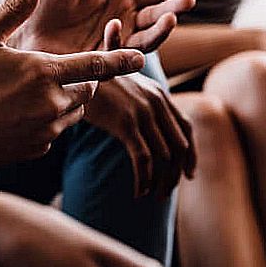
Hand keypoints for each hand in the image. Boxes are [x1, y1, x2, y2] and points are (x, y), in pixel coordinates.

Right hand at [0, 0, 145, 180]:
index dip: (119, 60)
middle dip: (81, 80)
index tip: (140, 57)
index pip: (96, 65)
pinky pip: (54, 134)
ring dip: (64, 101)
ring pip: (73, 113)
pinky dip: (47, 122)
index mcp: (43, 73)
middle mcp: (50, 105)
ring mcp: (43, 132)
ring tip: (32, 90)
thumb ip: (15, 7)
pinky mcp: (34, 151)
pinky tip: (17, 113)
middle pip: (87, 91)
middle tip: (54, 70)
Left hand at [9, 0, 210, 54]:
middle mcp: (125, 23)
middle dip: (177, 8)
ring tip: (170, 17)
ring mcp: (115, 44)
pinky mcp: (100, 62)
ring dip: (162, 29)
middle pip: (161, 16)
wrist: (19, 27)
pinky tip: (115, 25)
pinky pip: (118, 54)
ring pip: (148, 39)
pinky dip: (119, 40)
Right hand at [84, 73, 196, 197]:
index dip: (191, 154)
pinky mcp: (125, 124)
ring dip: (161, 182)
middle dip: (176, 173)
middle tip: (166, 192)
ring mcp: (142, 113)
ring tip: (153, 196)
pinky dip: (144, 180)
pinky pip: (143, 159)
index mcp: (159, 94)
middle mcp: (156, 103)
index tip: (188, 174)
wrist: (74, 70)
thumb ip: (141, 101)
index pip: (186, 128)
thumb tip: (149, 125)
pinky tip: (139, 192)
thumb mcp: (126, 86)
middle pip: (179, 146)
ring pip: (164, 156)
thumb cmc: (94, 81)